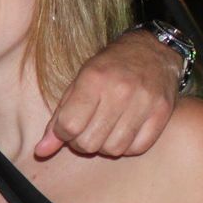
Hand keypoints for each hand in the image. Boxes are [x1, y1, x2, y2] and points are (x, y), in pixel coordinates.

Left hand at [36, 29, 178, 158]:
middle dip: (82, 143)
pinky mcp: (162, 113)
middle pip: (90, 142)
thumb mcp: (77, 84)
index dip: (63, 133)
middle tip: (86, 130)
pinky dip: (127, 146)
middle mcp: (120, 91)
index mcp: (93, 80)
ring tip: (105, 131)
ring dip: (105, 146)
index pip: (69, 125)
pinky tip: (124, 131)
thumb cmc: (108, 69)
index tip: (67, 128)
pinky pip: (138, 148)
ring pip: (114, 149)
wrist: (153, 51)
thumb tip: (40, 152)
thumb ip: (58, 119)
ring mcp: (144, 102)